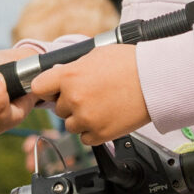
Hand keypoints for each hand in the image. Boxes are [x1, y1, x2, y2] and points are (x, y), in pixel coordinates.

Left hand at [26, 44, 150, 145]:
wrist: (155, 80)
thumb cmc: (130, 63)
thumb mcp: (95, 55)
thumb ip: (73, 67)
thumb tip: (60, 73)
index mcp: (68, 76)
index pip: (38, 87)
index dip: (47, 89)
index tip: (53, 90)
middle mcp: (73, 99)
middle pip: (58, 108)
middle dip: (70, 103)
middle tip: (91, 95)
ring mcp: (86, 118)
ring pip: (71, 125)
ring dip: (81, 118)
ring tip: (101, 106)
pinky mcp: (100, 134)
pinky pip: (85, 138)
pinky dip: (93, 131)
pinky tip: (106, 118)